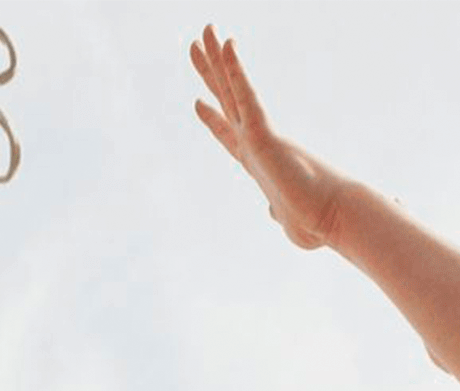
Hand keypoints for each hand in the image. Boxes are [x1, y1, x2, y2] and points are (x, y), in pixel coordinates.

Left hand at [191, 26, 345, 251]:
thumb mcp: (286, 219)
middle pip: (227, 99)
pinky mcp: (263, 135)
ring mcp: (259, 134)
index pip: (229, 132)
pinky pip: (247, 96)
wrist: (332, 217)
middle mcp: (256, 141)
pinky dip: (236, 72)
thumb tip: (276, 212)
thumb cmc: (315, 222)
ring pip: (234, 90)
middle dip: (210, 73)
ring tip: (204, 31)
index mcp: (257, 160)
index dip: (212, 118)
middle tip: (196, 43)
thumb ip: (278, 211)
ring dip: (218, 61)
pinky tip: (226, 47)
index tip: (197, 102)